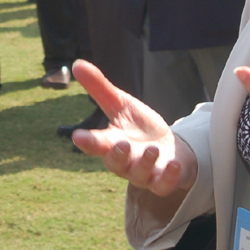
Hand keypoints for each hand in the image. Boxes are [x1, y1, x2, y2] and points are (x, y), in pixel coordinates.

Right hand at [70, 59, 197, 195]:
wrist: (170, 149)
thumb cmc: (141, 128)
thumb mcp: (121, 105)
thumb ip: (99, 88)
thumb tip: (76, 64)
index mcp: (111, 143)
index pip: (96, 144)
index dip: (87, 141)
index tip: (78, 136)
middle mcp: (124, 162)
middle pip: (115, 164)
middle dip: (117, 155)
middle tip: (122, 143)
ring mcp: (143, 174)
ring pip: (139, 175)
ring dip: (145, 163)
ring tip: (152, 149)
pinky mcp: (162, 181)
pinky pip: (163, 185)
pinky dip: (168, 177)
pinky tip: (173, 164)